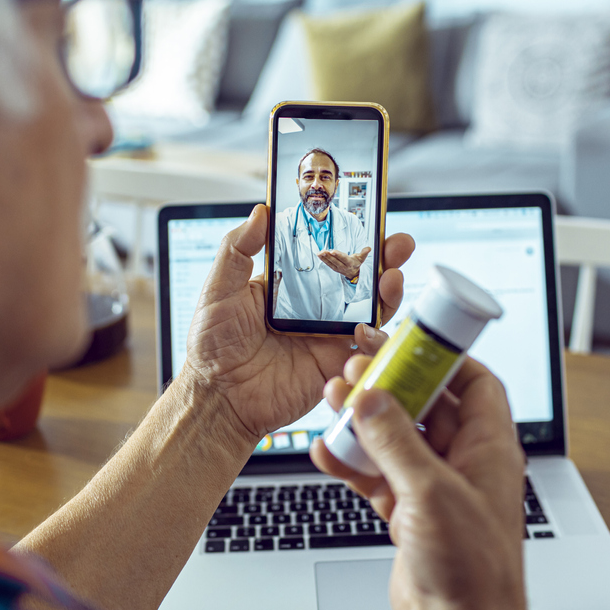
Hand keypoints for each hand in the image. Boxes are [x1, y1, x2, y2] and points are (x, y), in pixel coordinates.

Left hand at [181, 205, 413, 447]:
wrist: (219, 398)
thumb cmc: (212, 346)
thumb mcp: (219, 289)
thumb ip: (237, 249)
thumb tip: (259, 211)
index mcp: (291, 284)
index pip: (328, 252)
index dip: (351, 235)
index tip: (368, 217)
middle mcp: (315, 307)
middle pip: (359, 277)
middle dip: (384, 257)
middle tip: (397, 242)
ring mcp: (328, 335)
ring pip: (372, 309)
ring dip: (389, 290)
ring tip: (392, 276)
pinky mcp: (335, 364)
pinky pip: (366, 349)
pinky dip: (377, 335)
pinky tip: (369, 325)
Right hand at [311, 357, 549, 609]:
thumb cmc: (473, 568)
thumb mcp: (431, 492)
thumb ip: (397, 441)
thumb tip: (371, 398)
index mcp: (489, 448)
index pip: (474, 382)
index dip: (443, 356)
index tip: (407, 339)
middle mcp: (464, 462)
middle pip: (427, 405)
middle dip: (390, 384)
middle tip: (355, 365)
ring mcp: (435, 488)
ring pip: (396, 438)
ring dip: (364, 420)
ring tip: (332, 399)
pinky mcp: (409, 513)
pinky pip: (378, 474)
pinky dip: (352, 462)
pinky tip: (326, 450)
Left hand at [317, 246, 370, 279]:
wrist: (354, 274)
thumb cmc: (357, 263)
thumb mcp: (362, 258)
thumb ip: (364, 252)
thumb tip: (369, 248)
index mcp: (350, 263)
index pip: (344, 258)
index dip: (338, 255)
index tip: (333, 251)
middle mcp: (343, 266)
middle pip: (335, 261)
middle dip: (329, 256)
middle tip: (324, 251)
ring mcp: (338, 268)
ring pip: (330, 263)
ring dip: (324, 258)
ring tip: (320, 252)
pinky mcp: (334, 268)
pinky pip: (328, 264)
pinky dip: (323, 259)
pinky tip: (319, 255)